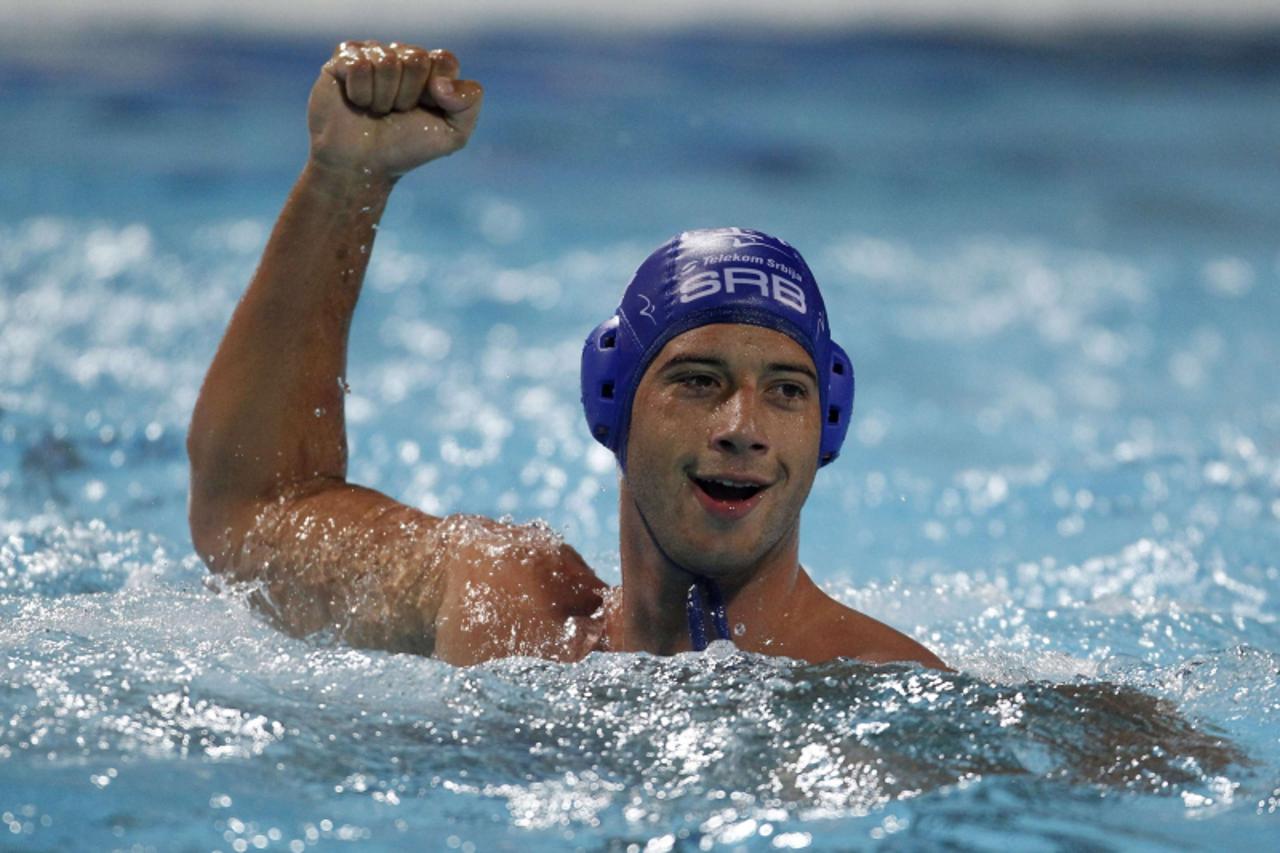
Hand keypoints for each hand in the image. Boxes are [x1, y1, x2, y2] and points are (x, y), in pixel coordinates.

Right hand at [307, 40, 483, 180]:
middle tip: (396, 113)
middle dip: (408, 96)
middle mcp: (403, 56)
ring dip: (383, 97)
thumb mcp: (453, 135)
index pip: (444, 60)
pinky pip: (359, 65)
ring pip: (386, 62)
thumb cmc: (405, 149)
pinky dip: (360, 92)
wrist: (361, 165)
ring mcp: (373, 53)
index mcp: (431, 70)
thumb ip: (469, 103)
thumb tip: (441, 83)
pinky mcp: (343, 57)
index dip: (436, 91)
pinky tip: (357, 102)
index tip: (424, 110)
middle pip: (416, 59)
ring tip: (376, 110)